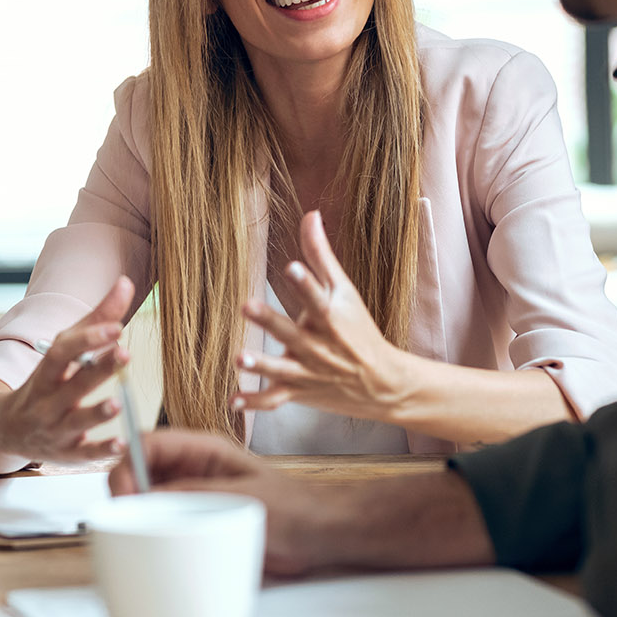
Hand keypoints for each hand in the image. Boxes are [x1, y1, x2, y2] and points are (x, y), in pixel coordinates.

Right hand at [0, 276, 135, 461]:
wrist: (6, 429)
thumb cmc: (47, 382)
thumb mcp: (65, 350)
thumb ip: (97, 319)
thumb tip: (125, 283)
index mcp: (47, 371)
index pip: (63, 352)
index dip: (88, 339)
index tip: (116, 326)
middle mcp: (48, 400)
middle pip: (73, 383)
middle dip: (98, 369)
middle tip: (125, 354)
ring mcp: (55, 429)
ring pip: (76, 422)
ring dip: (96, 413)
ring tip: (117, 404)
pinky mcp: (67, 454)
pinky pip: (84, 455)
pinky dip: (101, 452)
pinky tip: (121, 446)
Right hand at [109, 430, 326, 575]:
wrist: (317, 533)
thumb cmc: (291, 508)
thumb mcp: (241, 498)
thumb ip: (193, 495)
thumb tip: (147, 498)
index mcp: (203, 449)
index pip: (148, 443)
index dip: (127, 465)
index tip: (126, 497)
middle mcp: (191, 468)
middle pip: (138, 468)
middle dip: (124, 491)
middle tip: (124, 521)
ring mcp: (191, 494)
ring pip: (145, 496)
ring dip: (134, 513)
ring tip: (134, 534)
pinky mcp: (194, 519)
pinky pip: (160, 520)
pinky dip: (149, 531)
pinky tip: (150, 546)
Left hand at [234, 210, 412, 420]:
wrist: (383, 382)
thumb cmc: (359, 330)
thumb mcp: (345, 292)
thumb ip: (321, 255)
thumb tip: (310, 214)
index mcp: (331, 318)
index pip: (318, 298)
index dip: (305, 283)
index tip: (292, 267)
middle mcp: (319, 346)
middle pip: (292, 332)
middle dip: (271, 321)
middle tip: (248, 305)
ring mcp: (308, 372)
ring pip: (281, 370)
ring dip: (260, 366)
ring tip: (240, 358)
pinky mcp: (300, 392)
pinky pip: (275, 400)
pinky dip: (255, 403)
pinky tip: (233, 401)